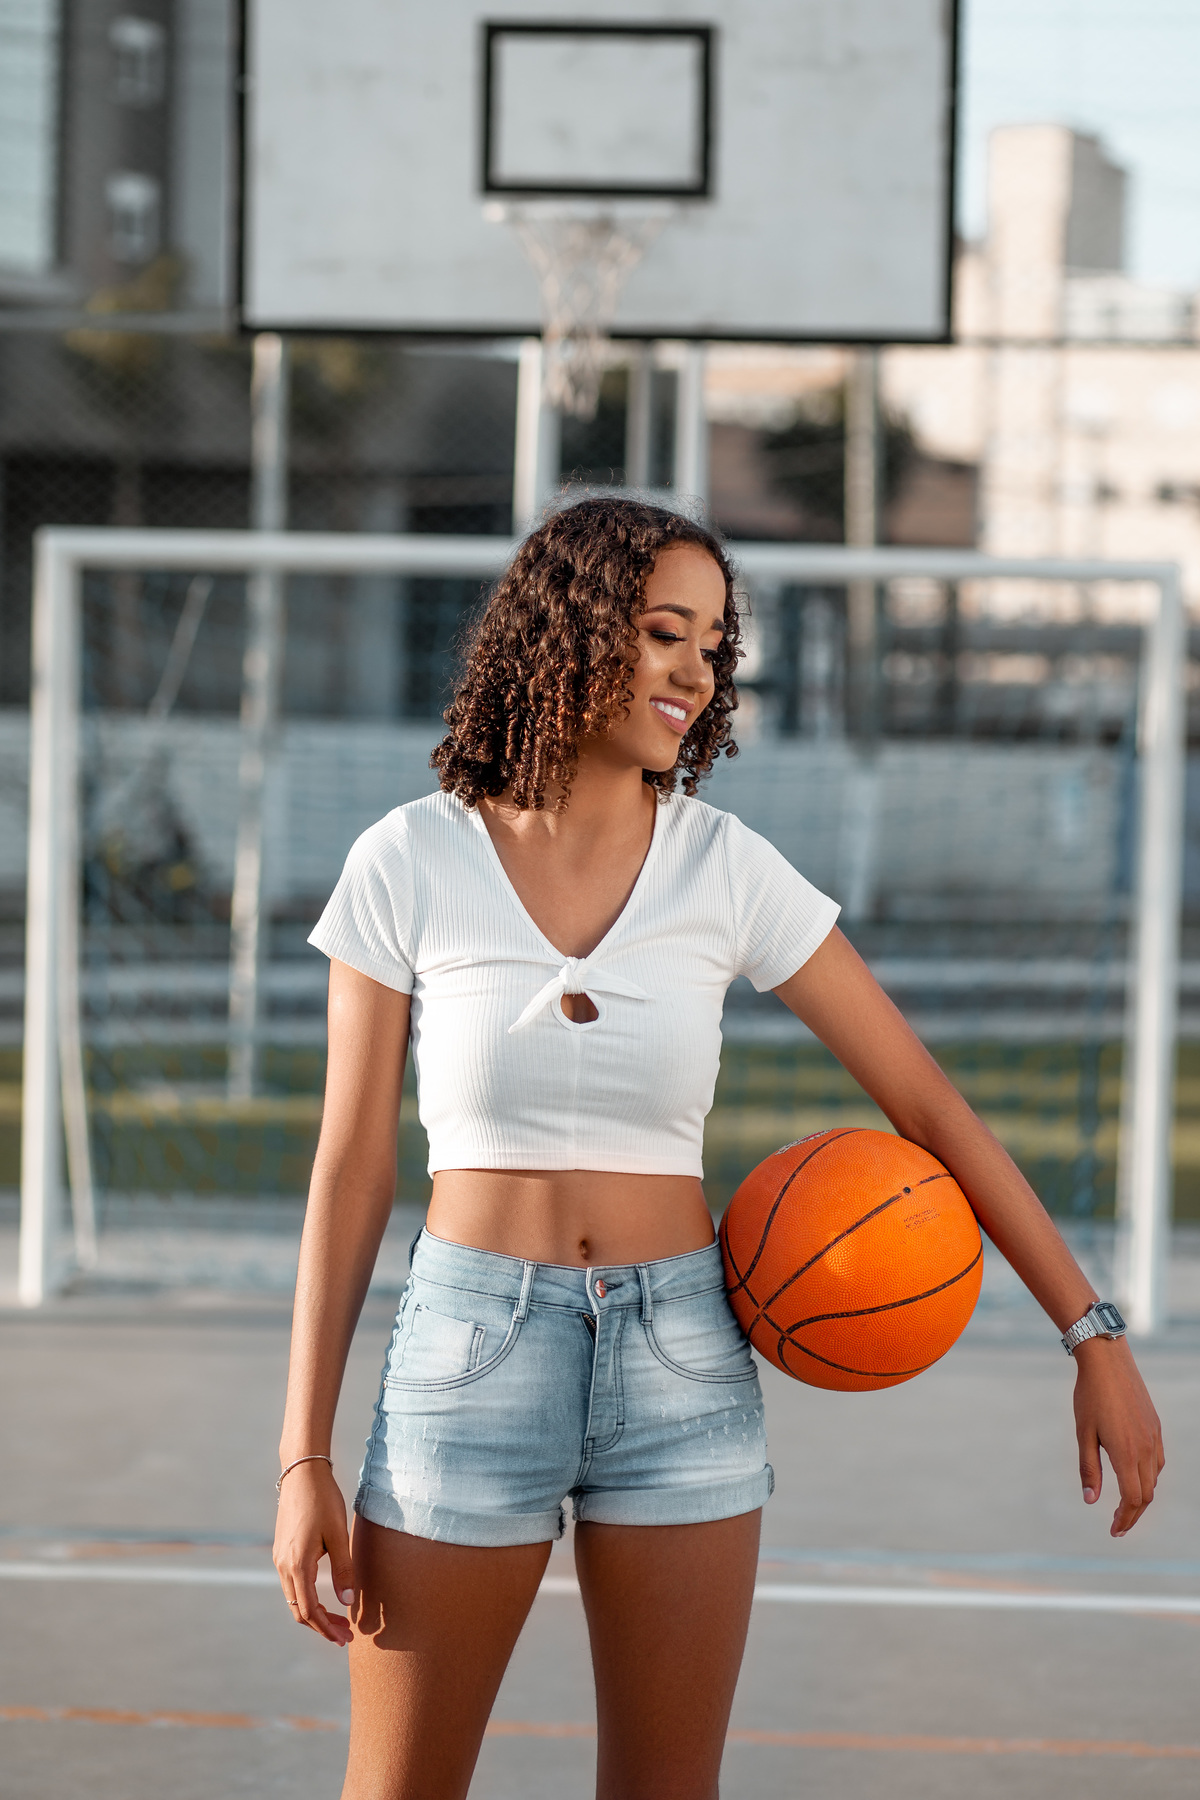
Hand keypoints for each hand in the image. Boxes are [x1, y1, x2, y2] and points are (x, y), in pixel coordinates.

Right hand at [273, 1460, 355, 1644]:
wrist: (301, 1473)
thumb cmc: (324, 1501)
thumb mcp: (339, 1535)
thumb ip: (343, 1569)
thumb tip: (348, 1602)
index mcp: (297, 1565)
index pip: (310, 1611)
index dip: (327, 1629)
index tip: (346, 1638)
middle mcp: (283, 1566)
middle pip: (299, 1610)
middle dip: (322, 1626)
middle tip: (346, 1635)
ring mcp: (279, 1558)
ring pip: (294, 1599)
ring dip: (314, 1613)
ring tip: (339, 1619)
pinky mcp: (281, 1550)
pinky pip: (291, 1585)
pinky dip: (306, 1598)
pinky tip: (324, 1596)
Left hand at [1072, 1337, 1164, 1536]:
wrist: (1108, 1361)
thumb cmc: (1090, 1396)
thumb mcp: (1083, 1433)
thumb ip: (1088, 1468)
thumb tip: (1091, 1501)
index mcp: (1126, 1453)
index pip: (1132, 1499)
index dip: (1124, 1519)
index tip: (1113, 1531)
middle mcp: (1145, 1448)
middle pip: (1146, 1494)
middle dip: (1133, 1514)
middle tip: (1117, 1526)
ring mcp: (1154, 1437)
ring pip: (1154, 1479)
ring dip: (1141, 1497)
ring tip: (1124, 1506)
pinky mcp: (1155, 1426)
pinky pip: (1157, 1461)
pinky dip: (1148, 1477)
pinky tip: (1134, 1476)